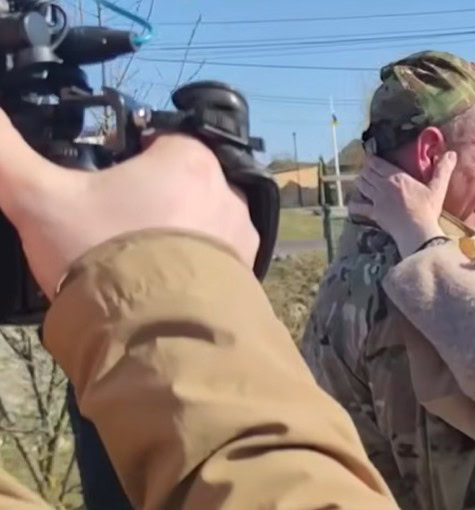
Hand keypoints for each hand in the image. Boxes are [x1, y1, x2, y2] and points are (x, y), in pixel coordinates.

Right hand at [0, 109, 256, 297]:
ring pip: (201, 225)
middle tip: (112, 230)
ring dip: (175, 238)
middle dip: (151, 202)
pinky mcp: (246, 278)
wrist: (155, 333)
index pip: (160, 139)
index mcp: (189, 158)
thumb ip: (6, 155)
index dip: (128, 157)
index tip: (103, 182)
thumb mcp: (40, 199)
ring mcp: (241, 238)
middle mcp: (227, 192)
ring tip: (135, 263)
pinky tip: (160, 288)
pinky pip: (217, 265)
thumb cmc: (104, 254)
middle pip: (182, 184)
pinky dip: (192, 273)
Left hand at [351, 153, 455, 255]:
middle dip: (366, 170)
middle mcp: (383, 185)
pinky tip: (356, 203)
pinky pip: (357, 206)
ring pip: (360, 185)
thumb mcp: (438, 188)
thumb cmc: (428, 209)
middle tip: (370, 171)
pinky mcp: (373, 214)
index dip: (372, 159)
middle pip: (366, 172)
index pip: (376, 162)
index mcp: (396, 177)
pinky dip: (355, 203)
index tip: (374, 160)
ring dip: (361, 182)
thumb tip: (452, 153)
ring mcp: (376, 200)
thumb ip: (443, 169)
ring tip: (364, 183)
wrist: (418, 232)